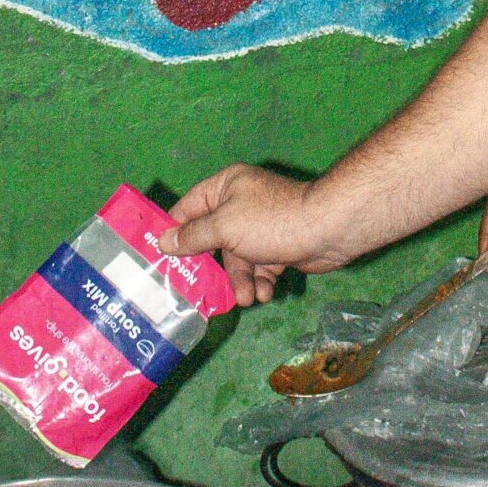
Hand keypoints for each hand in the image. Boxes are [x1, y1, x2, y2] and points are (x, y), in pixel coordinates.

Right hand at [160, 164, 356, 305]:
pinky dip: (260, 282)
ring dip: (241, 281)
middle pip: (213, 241)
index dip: (174, 231)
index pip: (189, 207)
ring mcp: (260, 228)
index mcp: (225, 187)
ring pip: (238, 260)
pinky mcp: (278, 248)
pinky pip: (259, 268)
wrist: (328, 231)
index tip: (159, 256)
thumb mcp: (225, 227)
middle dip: (215, 268)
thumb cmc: (271, 221)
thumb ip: (194, 236)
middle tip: (202, 292)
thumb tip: (164, 241)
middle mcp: (240, 204)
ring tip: (247, 299)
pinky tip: (264, 293)